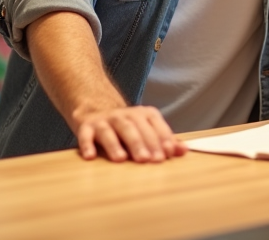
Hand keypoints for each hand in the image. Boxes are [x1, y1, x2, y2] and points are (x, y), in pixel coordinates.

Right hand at [72, 103, 186, 162]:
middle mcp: (123, 115)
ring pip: (110, 130)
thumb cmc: (127, 126)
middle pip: (132, 127)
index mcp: (142, 114)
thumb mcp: (147, 129)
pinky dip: (87, 145)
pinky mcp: (86, 126)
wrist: (96, 108)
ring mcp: (104, 120)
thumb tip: (184, 151)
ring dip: (115, 144)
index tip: (167, 153)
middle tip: (147, 160)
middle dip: (140, 143)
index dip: (160, 137)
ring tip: (121, 159)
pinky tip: (90, 156)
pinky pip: (85, 135)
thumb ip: (164, 140)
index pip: (154, 124)